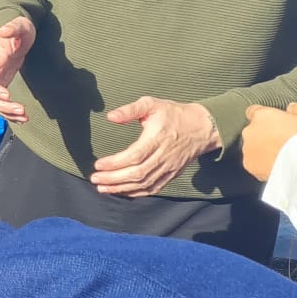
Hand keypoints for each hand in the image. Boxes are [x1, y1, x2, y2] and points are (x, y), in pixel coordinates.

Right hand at [0, 16, 34, 121]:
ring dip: (7, 113)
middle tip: (21, 109)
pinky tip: (23, 119)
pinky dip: (10, 115)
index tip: (7, 95)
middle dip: (2, 106)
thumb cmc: (19, 31)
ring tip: (25, 116)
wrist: (18, 39)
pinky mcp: (0, 90)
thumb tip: (4, 32)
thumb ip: (12, 28)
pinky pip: (0, 106)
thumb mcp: (19, 26)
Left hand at [90, 96, 222, 196]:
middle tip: (94, 179)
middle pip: (137, 173)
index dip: (115, 163)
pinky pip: (153, 188)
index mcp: (158, 138)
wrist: (202, 127)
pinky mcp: (172, 174)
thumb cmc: (173, 114)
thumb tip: (111, 116)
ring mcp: (169, 167)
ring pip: (144, 184)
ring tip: (102, 188)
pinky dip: (136, 193)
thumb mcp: (152, 104)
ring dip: (121, 188)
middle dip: (113, 179)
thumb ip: (130, 110)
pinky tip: (121, 192)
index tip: (98, 165)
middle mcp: (164, 156)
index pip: (135, 155)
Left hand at [241, 102, 296, 182]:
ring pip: (253, 148)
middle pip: (254, 131)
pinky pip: (255, 163)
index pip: (254, 111)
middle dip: (266, 135)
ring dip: (263, 150)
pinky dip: (263, 164)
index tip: (273, 121)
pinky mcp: (250, 165)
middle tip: (283, 141)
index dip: (264, 116)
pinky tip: (278, 165)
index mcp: (262, 116)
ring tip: (282, 155)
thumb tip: (292, 107)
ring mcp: (248, 149)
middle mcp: (250, 131)